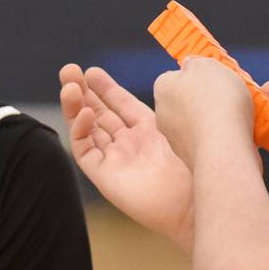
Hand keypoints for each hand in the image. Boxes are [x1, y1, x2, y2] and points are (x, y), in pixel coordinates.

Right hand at [59, 63, 195, 247]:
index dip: (105, 87)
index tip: (92, 71)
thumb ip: (175, 98)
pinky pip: (84, 150)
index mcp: (149, 130)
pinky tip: (84, 113)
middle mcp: (129, 144)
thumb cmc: (199, 162)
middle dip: (82, 91)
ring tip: (69, 85)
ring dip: (75, 105)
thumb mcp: (183, 121)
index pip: (120, 104)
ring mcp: (115, 160)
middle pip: (98, 113)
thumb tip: (180, 69)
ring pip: (86, 128)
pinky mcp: (105, 176)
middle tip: (68, 70)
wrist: (197, 200)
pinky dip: (80, 130)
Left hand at [153, 59, 268, 167]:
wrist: (224, 150)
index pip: (178, 78)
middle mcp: (171, 118)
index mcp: (165, 93)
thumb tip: (191, 67)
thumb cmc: (213, 101)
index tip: (219, 70)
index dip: (200, 72)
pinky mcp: (211, 158)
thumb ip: (196, 62)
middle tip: (258, 85)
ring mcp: (190, 141)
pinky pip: (235, 138)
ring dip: (256, 107)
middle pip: (207, 97)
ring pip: (227, 117)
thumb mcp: (205, 65)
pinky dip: (258, 128)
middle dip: (238, 89)